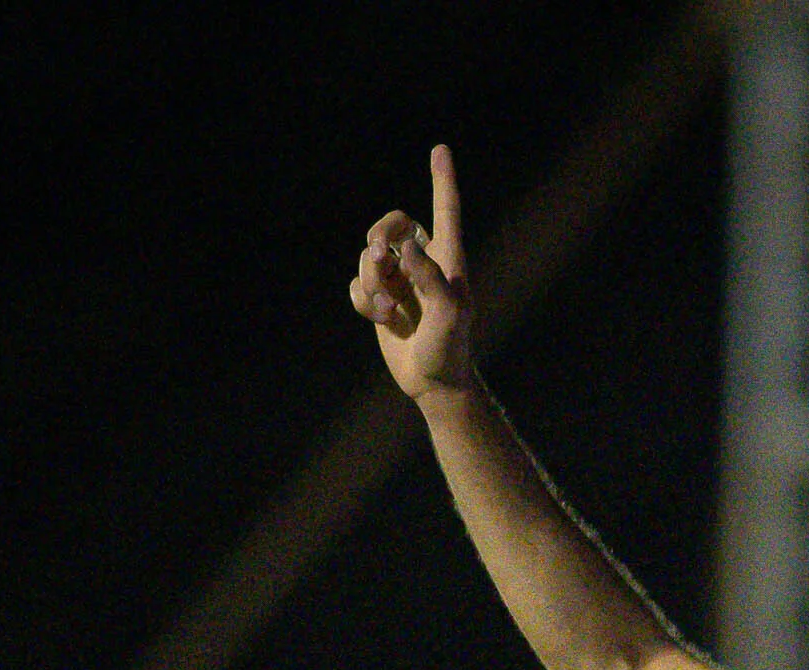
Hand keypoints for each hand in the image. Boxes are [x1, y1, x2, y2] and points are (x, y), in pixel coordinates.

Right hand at [350, 145, 476, 402]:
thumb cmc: (450, 349)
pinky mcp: (379, 298)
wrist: (433, 382)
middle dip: (379, 237)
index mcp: (448, 259)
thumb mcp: (449, 314)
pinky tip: (379, 318)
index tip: (440, 149)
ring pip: (369, 256)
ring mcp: (399, 280)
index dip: (442, 179)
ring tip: (388, 310)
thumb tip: (407, 248)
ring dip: (372, 281)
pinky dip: (362, 299)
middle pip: (391, 224)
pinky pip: (357, 282)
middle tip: (381, 258)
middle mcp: (422, 263)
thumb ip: (431, 278)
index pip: (445, 210)